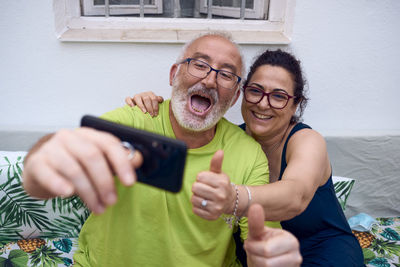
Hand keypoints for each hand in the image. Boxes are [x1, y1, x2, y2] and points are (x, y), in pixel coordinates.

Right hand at [23, 128, 142, 213]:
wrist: (40, 168)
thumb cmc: (74, 164)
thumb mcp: (97, 161)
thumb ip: (117, 161)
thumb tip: (137, 160)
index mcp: (89, 135)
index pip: (108, 143)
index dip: (121, 162)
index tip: (130, 182)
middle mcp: (70, 137)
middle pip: (92, 156)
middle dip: (105, 182)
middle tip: (112, 201)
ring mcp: (51, 149)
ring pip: (74, 169)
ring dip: (89, 192)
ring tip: (99, 208)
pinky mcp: (36, 163)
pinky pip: (49, 174)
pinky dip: (60, 184)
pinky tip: (68, 195)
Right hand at [125, 91, 163, 116]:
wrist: (142, 105)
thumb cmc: (150, 105)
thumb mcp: (155, 102)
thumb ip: (159, 100)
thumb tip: (161, 100)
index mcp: (150, 94)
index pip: (154, 98)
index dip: (155, 107)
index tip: (156, 114)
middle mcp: (143, 94)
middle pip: (146, 99)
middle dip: (150, 108)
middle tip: (151, 115)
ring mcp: (137, 96)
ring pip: (137, 97)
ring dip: (141, 105)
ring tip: (144, 112)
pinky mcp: (130, 99)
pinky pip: (128, 99)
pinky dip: (129, 102)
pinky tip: (132, 107)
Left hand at [191, 150, 235, 219]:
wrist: (231, 201)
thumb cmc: (221, 184)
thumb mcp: (219, 173)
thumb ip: (216, 162)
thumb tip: (220, 151)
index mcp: (222, 182)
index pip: (199, 177)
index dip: (201, 178)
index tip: (206, 180)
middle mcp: (221, 195)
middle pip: (195, 188)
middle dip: (197, 187)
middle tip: (204, 189)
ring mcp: (217, 207)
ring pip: (193, 199)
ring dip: (196, 197)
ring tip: (204, 196)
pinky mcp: (212, 216)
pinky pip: (195, 209)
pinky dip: (197, 206)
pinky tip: (204, 204)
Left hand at [244, 204, 301, 266]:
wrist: (267, 260)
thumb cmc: (262, 244)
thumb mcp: (258, 233)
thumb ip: (256, 223)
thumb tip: (256, 206)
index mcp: (291, 240)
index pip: (266, 249)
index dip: (252, 247)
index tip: (250, 243)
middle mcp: (296, 255)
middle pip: (267, 261)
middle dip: (254, 256)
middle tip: (252, 251)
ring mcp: (294, 266)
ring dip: (257, 263)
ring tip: (258, 257)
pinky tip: (263, 264)